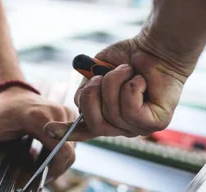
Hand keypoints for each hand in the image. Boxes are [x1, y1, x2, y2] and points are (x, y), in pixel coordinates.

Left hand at [0, 87, 76, 180]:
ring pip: (72, 151)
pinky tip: (45, 156)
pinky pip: (72, 144)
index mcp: (40, 117)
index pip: (61, 151)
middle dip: (55, 170)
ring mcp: (66, 115)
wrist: (12, 94)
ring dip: (58, 163)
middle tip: (38, 176)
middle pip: (69, 154)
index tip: (40, 178)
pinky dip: (60, 155)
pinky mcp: (70, 118)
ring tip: (39, 166)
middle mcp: (58, 114)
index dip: (54, 170)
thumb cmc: (0, 113)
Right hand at [44, 32, 197, 140]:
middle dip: (92, 95)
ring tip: (129, 71)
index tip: (47, 130)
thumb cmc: (130, 58)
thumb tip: (79, 98)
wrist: (158, 47)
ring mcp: (138, 128)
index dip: (66, 131)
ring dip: (116, 83)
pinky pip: (130, 111)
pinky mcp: (154, 124)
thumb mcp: (98, 70)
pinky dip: (132, 87)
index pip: (84, 130)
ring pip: (111, 114)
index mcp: (107, 116)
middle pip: (93, 123)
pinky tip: (141, 81)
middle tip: (103, 76)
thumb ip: (85, 87)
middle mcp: (121, 127)